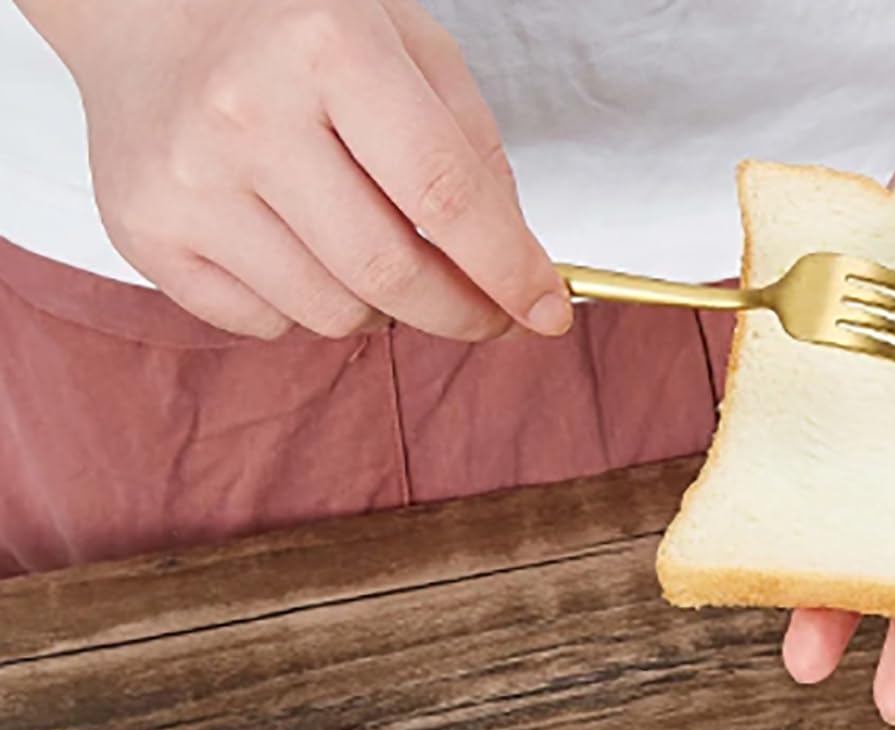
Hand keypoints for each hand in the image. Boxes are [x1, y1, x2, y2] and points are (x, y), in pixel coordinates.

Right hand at [35, 0, 568, 340]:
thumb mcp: (401, 41)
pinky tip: (294, 244)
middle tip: (487, 312)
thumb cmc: (289, 24)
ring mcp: (189, 178)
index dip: (510, 272)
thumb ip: (472, 148)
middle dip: (462, 313)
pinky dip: (302, 307)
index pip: (447, 198)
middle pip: (392, 278)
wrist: (138, 4)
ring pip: (334, 315)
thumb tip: (521, 267)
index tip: (548, 312)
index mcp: (326, 46)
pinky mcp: (145, 229)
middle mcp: (248, 113)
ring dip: (380, 307)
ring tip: (369, 248)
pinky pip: (267, 324)